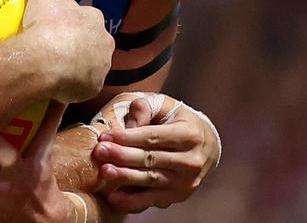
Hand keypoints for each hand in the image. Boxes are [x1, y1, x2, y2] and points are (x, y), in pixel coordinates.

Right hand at [22, 0, 114, 103]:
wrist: (45, 59)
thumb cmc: (46, 23)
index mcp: (94, 18)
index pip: (85, 18)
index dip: (70, 21)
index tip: (55, 27)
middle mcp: (105, 41)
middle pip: (91, 41)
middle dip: (78, 43)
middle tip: (55, 47)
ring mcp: (101, 66)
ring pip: (89, 64)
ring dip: (77, 64)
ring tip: (56, 67)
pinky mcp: (94, 86)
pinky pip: (84, 84)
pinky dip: (74, 83)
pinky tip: (58, 82)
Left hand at [91, 95, 219, 212]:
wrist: (207, 145)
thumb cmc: (177, 121)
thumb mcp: (164, 106)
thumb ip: (144, 109)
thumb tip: (129, 125)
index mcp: (189, 134)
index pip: (153, 137)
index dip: (127, 137)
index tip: (105, 136)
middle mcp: (191, 160)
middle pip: (150, 159)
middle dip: (122, 156)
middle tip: (100, 152)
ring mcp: (186, 181)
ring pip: (151, 180)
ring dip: (126, 177)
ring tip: (105, 171)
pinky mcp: (179, 195)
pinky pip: (153, 199)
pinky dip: (133, 201)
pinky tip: (114, 197)